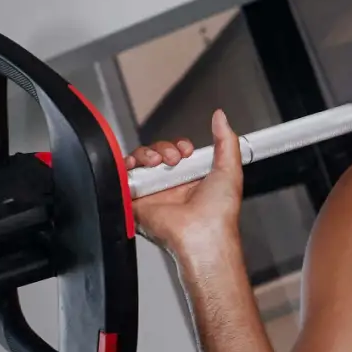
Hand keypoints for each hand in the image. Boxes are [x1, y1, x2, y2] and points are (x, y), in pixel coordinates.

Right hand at [128, 110, 244, 261]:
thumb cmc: (219, 212)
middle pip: (155, 153)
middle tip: (173, 159)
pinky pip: (122, 178)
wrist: (202, 234)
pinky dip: (125, 166)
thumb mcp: (229, 169)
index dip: (178, 146)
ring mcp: (152, 193)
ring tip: (157, 162)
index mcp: (189, 180)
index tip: (186, 150)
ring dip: (146, 154)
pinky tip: (137, 166)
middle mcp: (169, 186)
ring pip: (138, 161)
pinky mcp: (135, 202)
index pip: (175, 152)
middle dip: (162, 148)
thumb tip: (221, 117)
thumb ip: (226, 141)